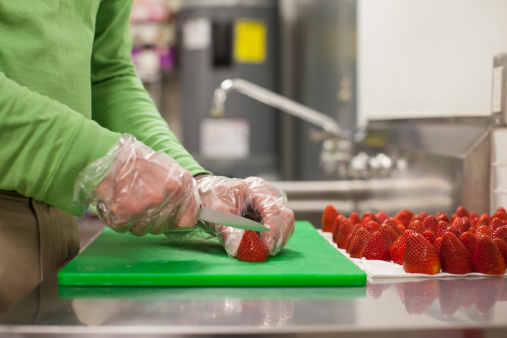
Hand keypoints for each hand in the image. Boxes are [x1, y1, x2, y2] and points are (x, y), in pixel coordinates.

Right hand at [75, 134, 199, 234]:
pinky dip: (116, 219)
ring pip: (143, 230)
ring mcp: (153, 202)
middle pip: (163, 228)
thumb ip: (177, 192)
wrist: (105, 153)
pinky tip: (115, 203)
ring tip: (126, 200)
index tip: (163, 218)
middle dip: (149, 221)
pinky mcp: (131, 209)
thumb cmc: (133, 162)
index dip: (174, 222)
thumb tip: (186, 214)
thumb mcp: (166, 171)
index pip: (188, 220)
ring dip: (132, 222)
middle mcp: (172, 192)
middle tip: (137, 203)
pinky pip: (124, 228)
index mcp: (183, 183)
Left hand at [195, 175, 294, 256]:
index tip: (266, 248)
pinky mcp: (272, 212)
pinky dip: (275, 238)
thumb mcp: (216, 216)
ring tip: (263, 251)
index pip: (272, 209)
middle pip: (285, 216)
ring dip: (279, 239)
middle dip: (279, 237)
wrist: (210, 194)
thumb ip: (228, 232)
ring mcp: (272, 202)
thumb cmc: (213, 200)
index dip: (272, 231)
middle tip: (266, 253)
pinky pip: (281, 226)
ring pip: (286, 222)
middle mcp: (268, 193)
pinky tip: (263, 245)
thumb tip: (238, 250)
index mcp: (254, 188)